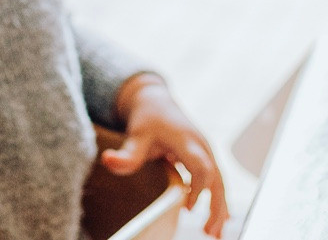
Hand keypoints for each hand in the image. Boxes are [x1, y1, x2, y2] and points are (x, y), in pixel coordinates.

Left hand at [103, 74, 229, 237]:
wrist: (156, 101)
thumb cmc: (147, 118)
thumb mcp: (135, 135)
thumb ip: (127, 153)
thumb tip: (107, 160)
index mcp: (187, 140)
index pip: (201, 166)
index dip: (198, 189)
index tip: (188, 210)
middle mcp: (202, 146)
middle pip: (216, 178)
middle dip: (216, 205)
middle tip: (210, 231)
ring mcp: (206, 152)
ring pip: (219, 181)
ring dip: (219, 207)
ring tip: (214, 233)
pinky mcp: (205, 158)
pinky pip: (215, 180)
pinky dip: (217, 199)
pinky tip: (219, 218)